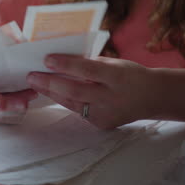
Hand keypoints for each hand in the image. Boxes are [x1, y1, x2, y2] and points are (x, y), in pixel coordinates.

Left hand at [26, 54, 157, 128]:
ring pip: (72, 104)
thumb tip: (64, 60)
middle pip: (75, 91)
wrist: (153, 97)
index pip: (88, 70)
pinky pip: (79, 111)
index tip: (46, 59)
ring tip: (36, 84)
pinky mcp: (101, 124)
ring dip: (52, 94)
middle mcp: (111, 98)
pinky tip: (54, 93)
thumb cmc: (131, 74)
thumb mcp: (116, 63)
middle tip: (31, 76)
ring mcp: (106, 114)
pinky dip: (66, 101)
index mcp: (118, 77)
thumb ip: (92, 63)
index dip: (66, 65)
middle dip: (50, 83)